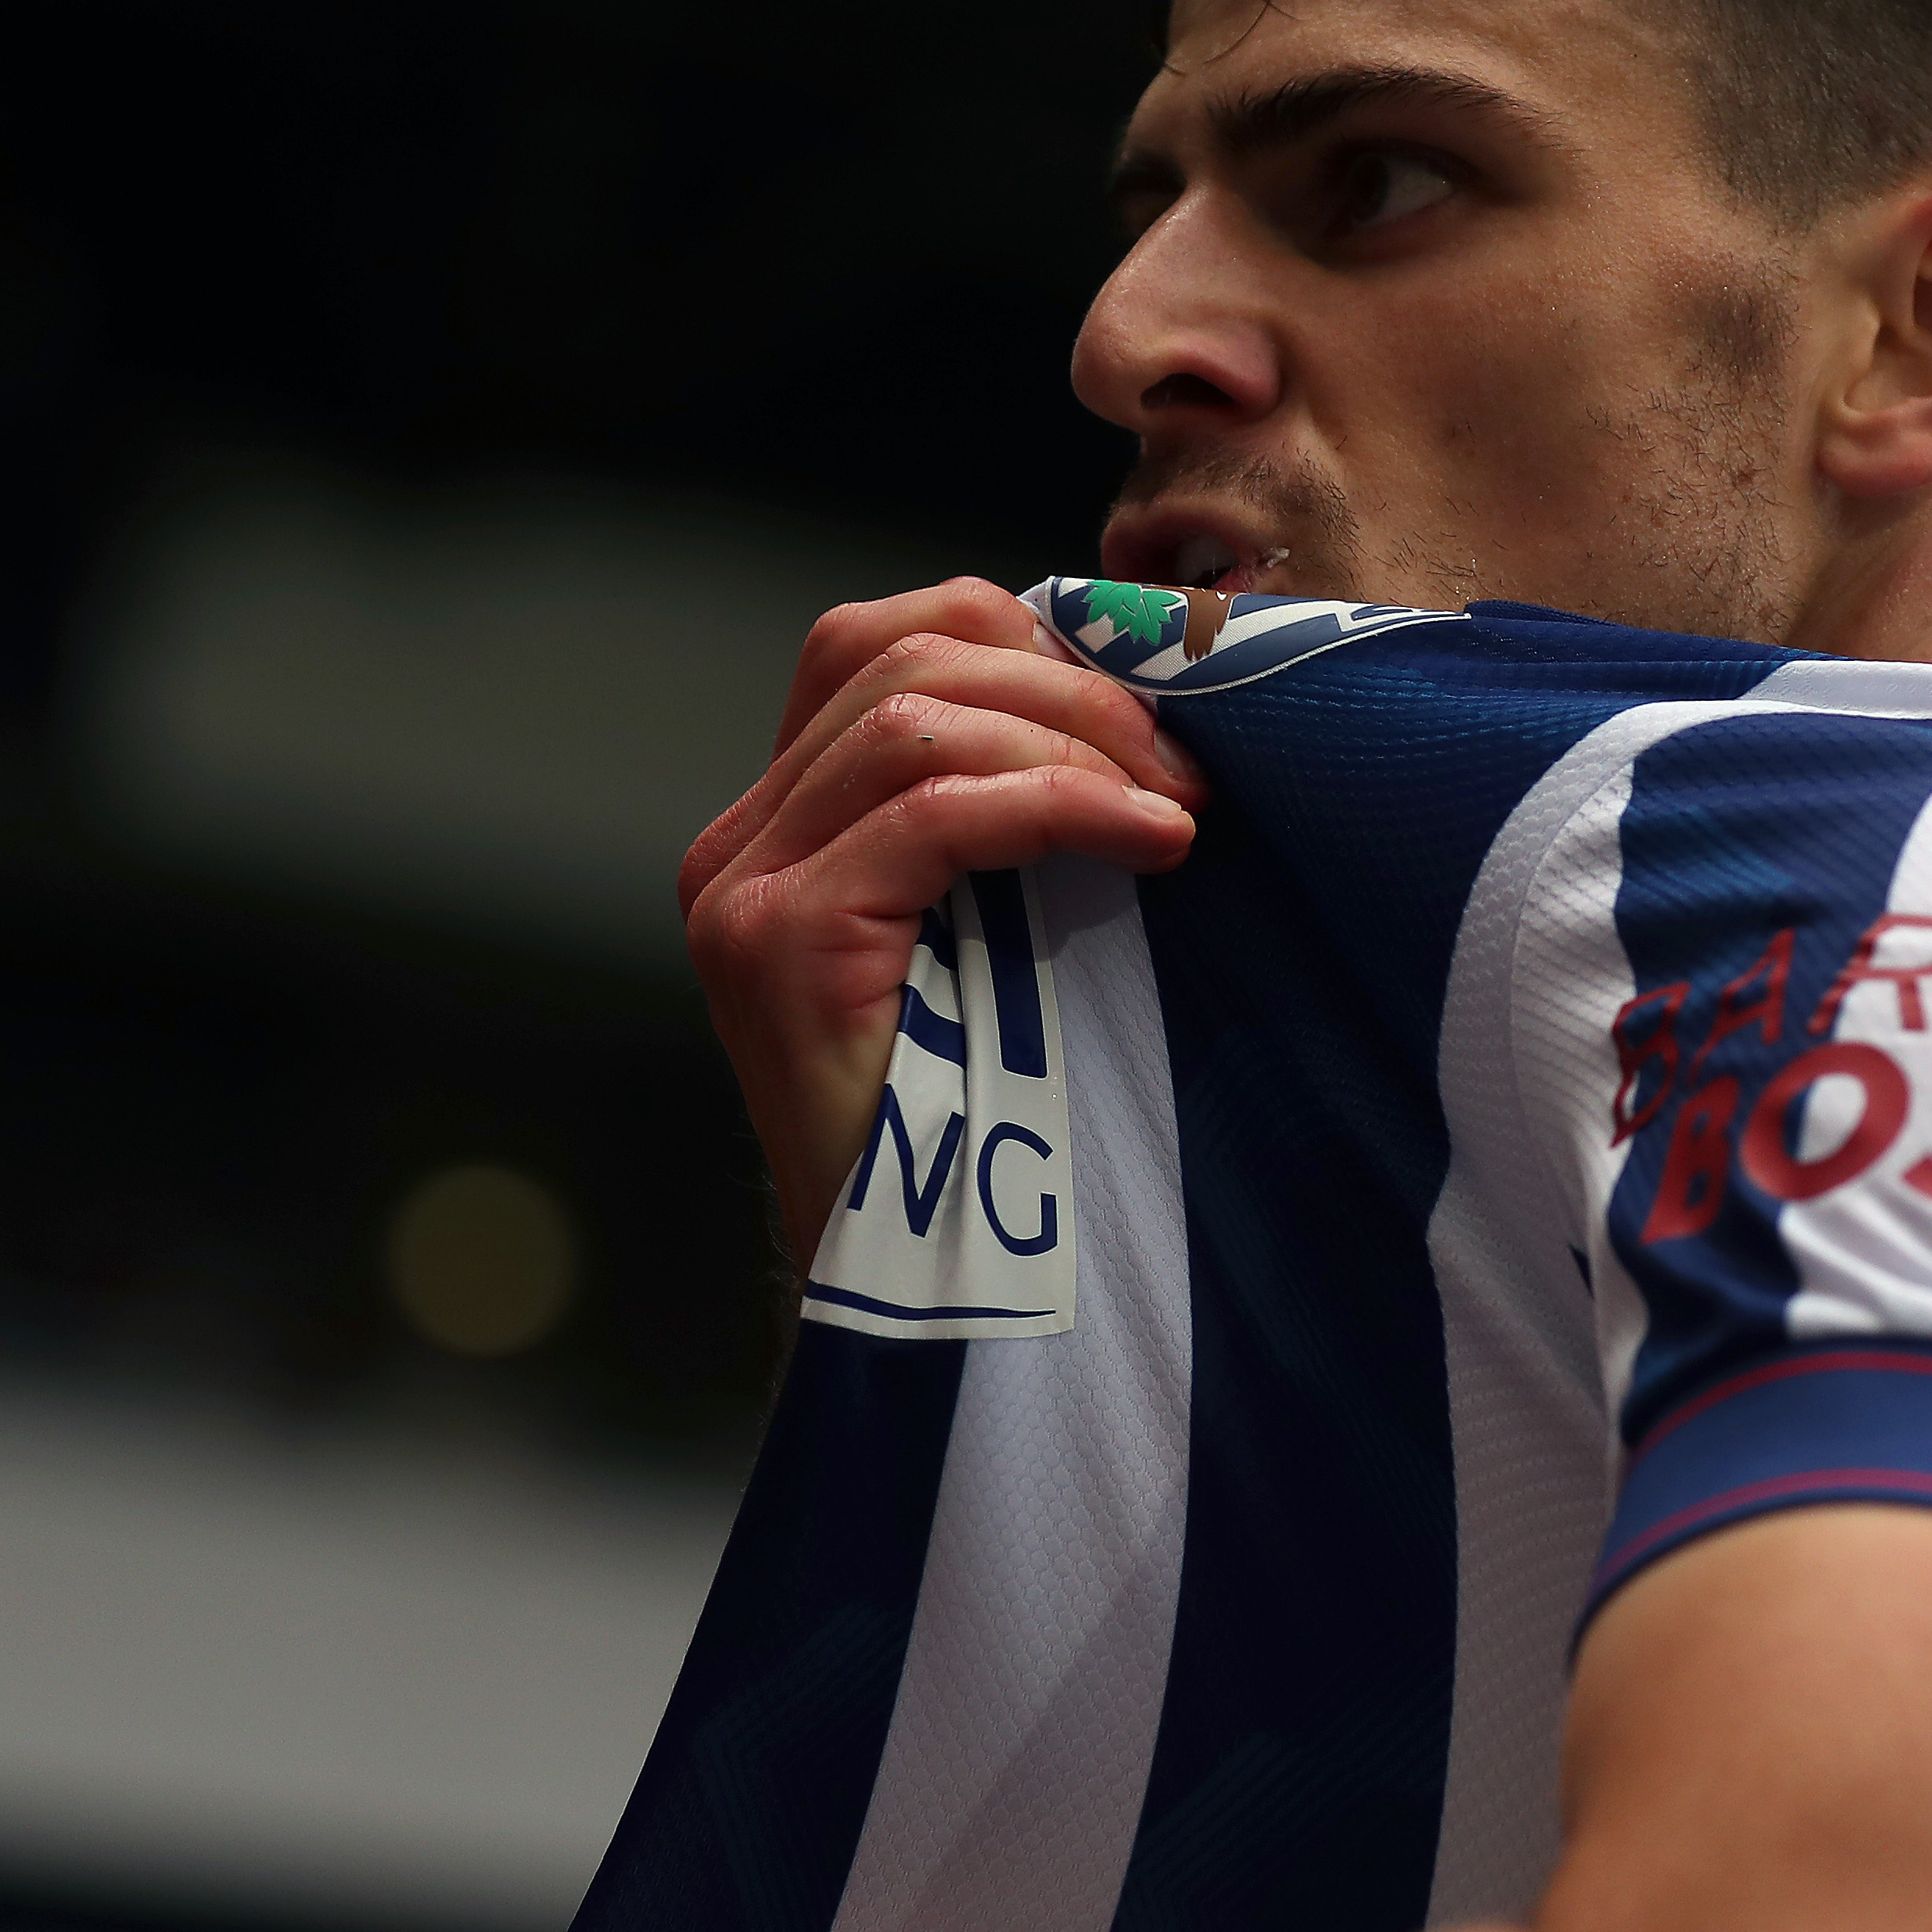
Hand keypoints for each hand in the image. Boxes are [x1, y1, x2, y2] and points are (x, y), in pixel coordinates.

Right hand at [682, 578, 1203, 1273]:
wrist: (930, 1293)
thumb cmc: (998, 1123)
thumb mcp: (1011, 927)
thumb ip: (1021, 812)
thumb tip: (1148, 695)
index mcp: (787, 823)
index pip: (884, 639)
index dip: (1026, 637)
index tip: (1151, 704)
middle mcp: (742, 843)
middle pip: (903, 655)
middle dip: (1072, 685)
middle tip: (1190, 762)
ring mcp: (745, 889)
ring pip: (918, 718)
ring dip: (1078, 740)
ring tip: (1180, 807)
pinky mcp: (777, 943)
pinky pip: (934, 815)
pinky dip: (1062, 806)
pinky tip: (1153, 841)